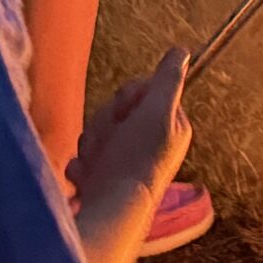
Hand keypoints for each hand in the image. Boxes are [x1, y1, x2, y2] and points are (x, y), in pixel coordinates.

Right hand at [66, 46, 192, 205]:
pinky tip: (87, 176)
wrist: (110, 211)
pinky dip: (82, 165)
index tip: (127, 110)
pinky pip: (83, 157)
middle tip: (109, 141)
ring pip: (97, 132)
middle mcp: (151, 142)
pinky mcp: (103, 179)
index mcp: (170, 125)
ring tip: (97, 162)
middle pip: (117, 110)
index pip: (141, 90)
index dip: (128, 97)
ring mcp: (125, 162)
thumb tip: (180, 51)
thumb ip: (168, 80)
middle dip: (106, 122)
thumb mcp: (157, 112)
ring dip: (92, 144)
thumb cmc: (135, 160)